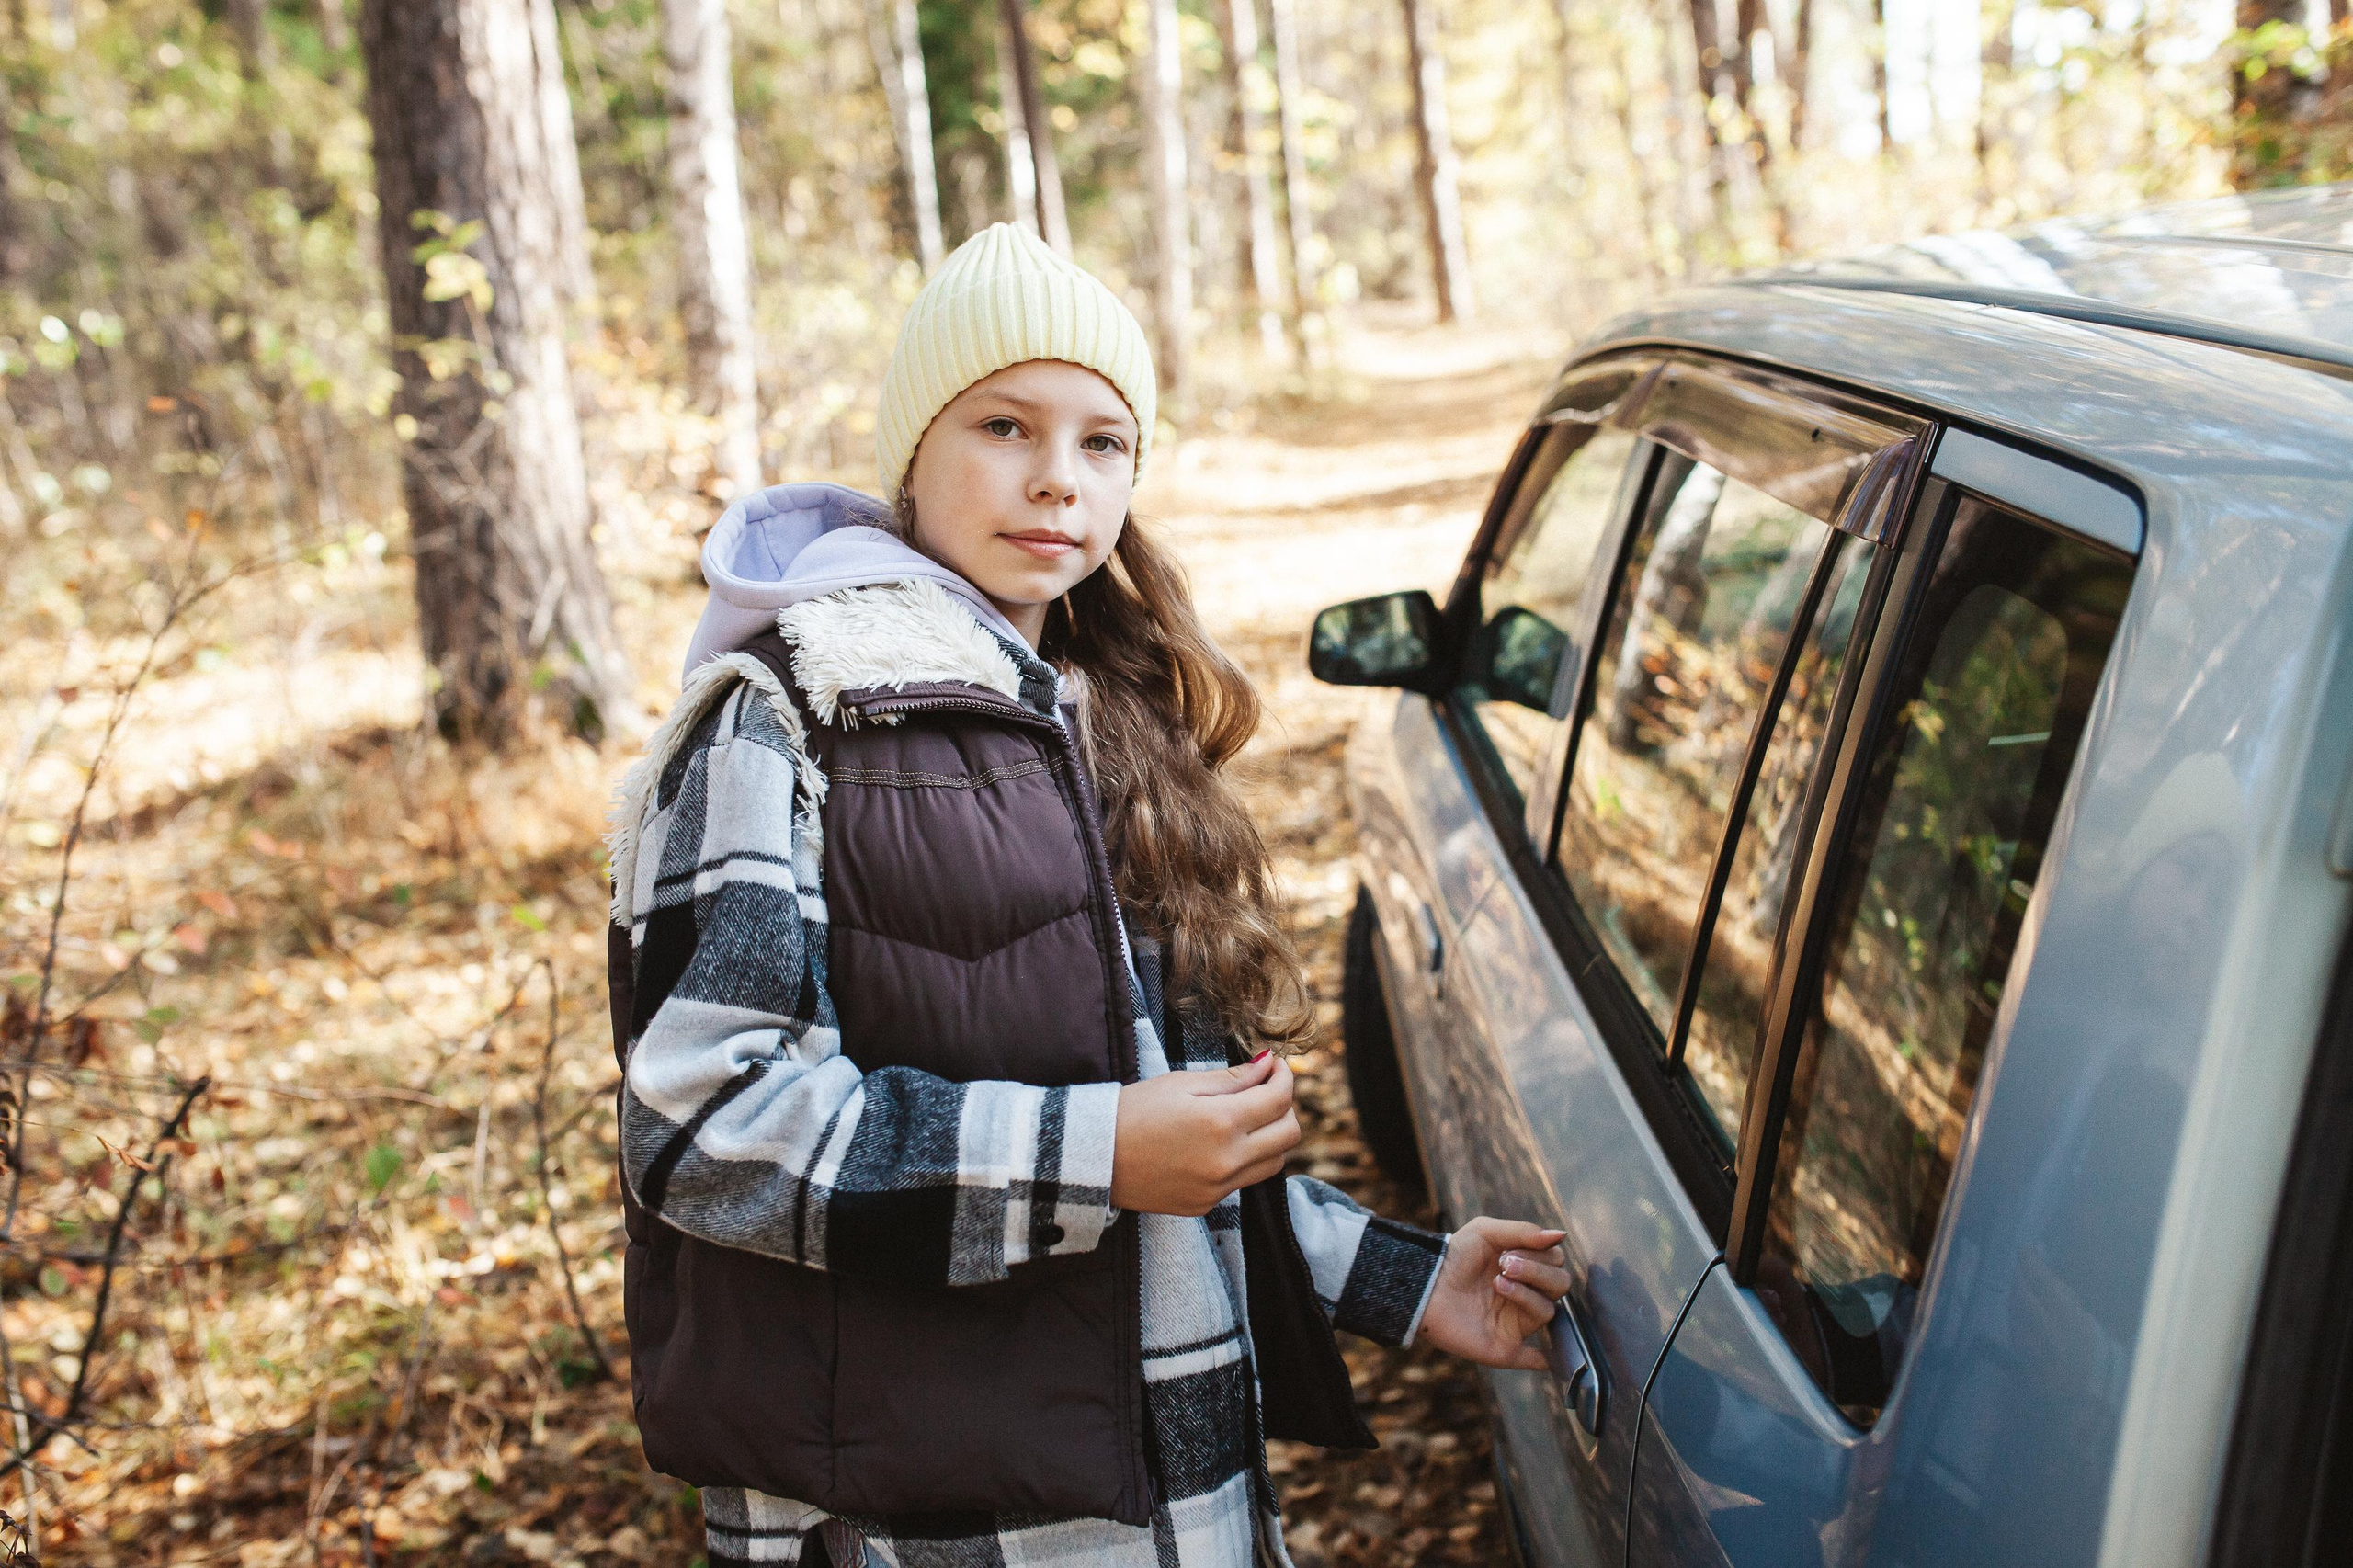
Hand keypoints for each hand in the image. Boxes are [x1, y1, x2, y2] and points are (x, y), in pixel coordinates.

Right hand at [1110, 1053, 1298, 1215]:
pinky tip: (1220, 1143)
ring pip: (1274, 1162)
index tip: (1274, 1066)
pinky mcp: (1206, 1205)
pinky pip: (1244, 1181)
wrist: (1094, 1158)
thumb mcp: (1181, 1083)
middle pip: (1288, 1135)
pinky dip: (1245, 1159)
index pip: (1279, 1099)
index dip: (1284, 1076)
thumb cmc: (1133, 1111)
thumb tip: (1267, 1065)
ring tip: (1248, 1117)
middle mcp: (1227, 1161)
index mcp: (1221, 1123)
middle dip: (1285, 1106)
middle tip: (1265, 1090)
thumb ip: (1231, 1077)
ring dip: (1272, 1136)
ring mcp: (1218, 1188)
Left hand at [1416, 1218, 1571, 1370]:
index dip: (1540, 1253)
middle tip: (1504, 1264)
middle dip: (1536, 1271)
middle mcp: (1526, 1296)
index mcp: (1525, 1269)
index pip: (1556, 1262)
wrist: (1425, 1283)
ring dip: (1526, 1293)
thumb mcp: (1486, 1232)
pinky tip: (1546, 1358)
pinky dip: (1542, 1360)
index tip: (1510, 1249)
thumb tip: (1561, 1235)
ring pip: (1548, 1311)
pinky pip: (1532, 1359)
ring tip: (1497, 1283)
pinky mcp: (1505, 1346)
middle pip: (1559, 1285)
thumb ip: (1524, 1232)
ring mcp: (1517, 1322)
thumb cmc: (1455, 1256)